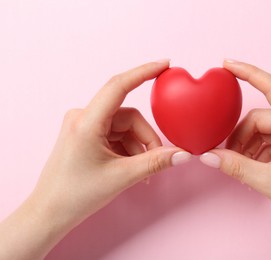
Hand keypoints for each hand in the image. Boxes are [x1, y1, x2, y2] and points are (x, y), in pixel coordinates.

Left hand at [0, 60, 191, 259]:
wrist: (50, 213)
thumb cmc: (76, 195)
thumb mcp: (121, 177)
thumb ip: (155, 162)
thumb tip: (183, 154)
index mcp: (86, 121)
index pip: (119, 85)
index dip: (144, 72)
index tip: (165, 64)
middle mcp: (83, 117)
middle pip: (129, 117)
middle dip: (146, 139)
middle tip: (157, 162)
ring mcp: (83, 125)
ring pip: (125, 127)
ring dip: (138, 147)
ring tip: (141, 173)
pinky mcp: (86, 134)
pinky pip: (116, 135)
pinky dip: (128, 149)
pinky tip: (130, 169)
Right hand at [200, 60, 270, 258]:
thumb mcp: (270, 182)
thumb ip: (236, 167)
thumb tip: (208, 156)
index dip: (249, 72)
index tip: (228, 65)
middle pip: (259, 118)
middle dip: (240, 136)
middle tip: (227, 156)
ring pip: (260, 130)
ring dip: (246, 147)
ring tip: (241, 168)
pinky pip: (266, 141)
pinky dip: (254, 153)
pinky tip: (252, 169)